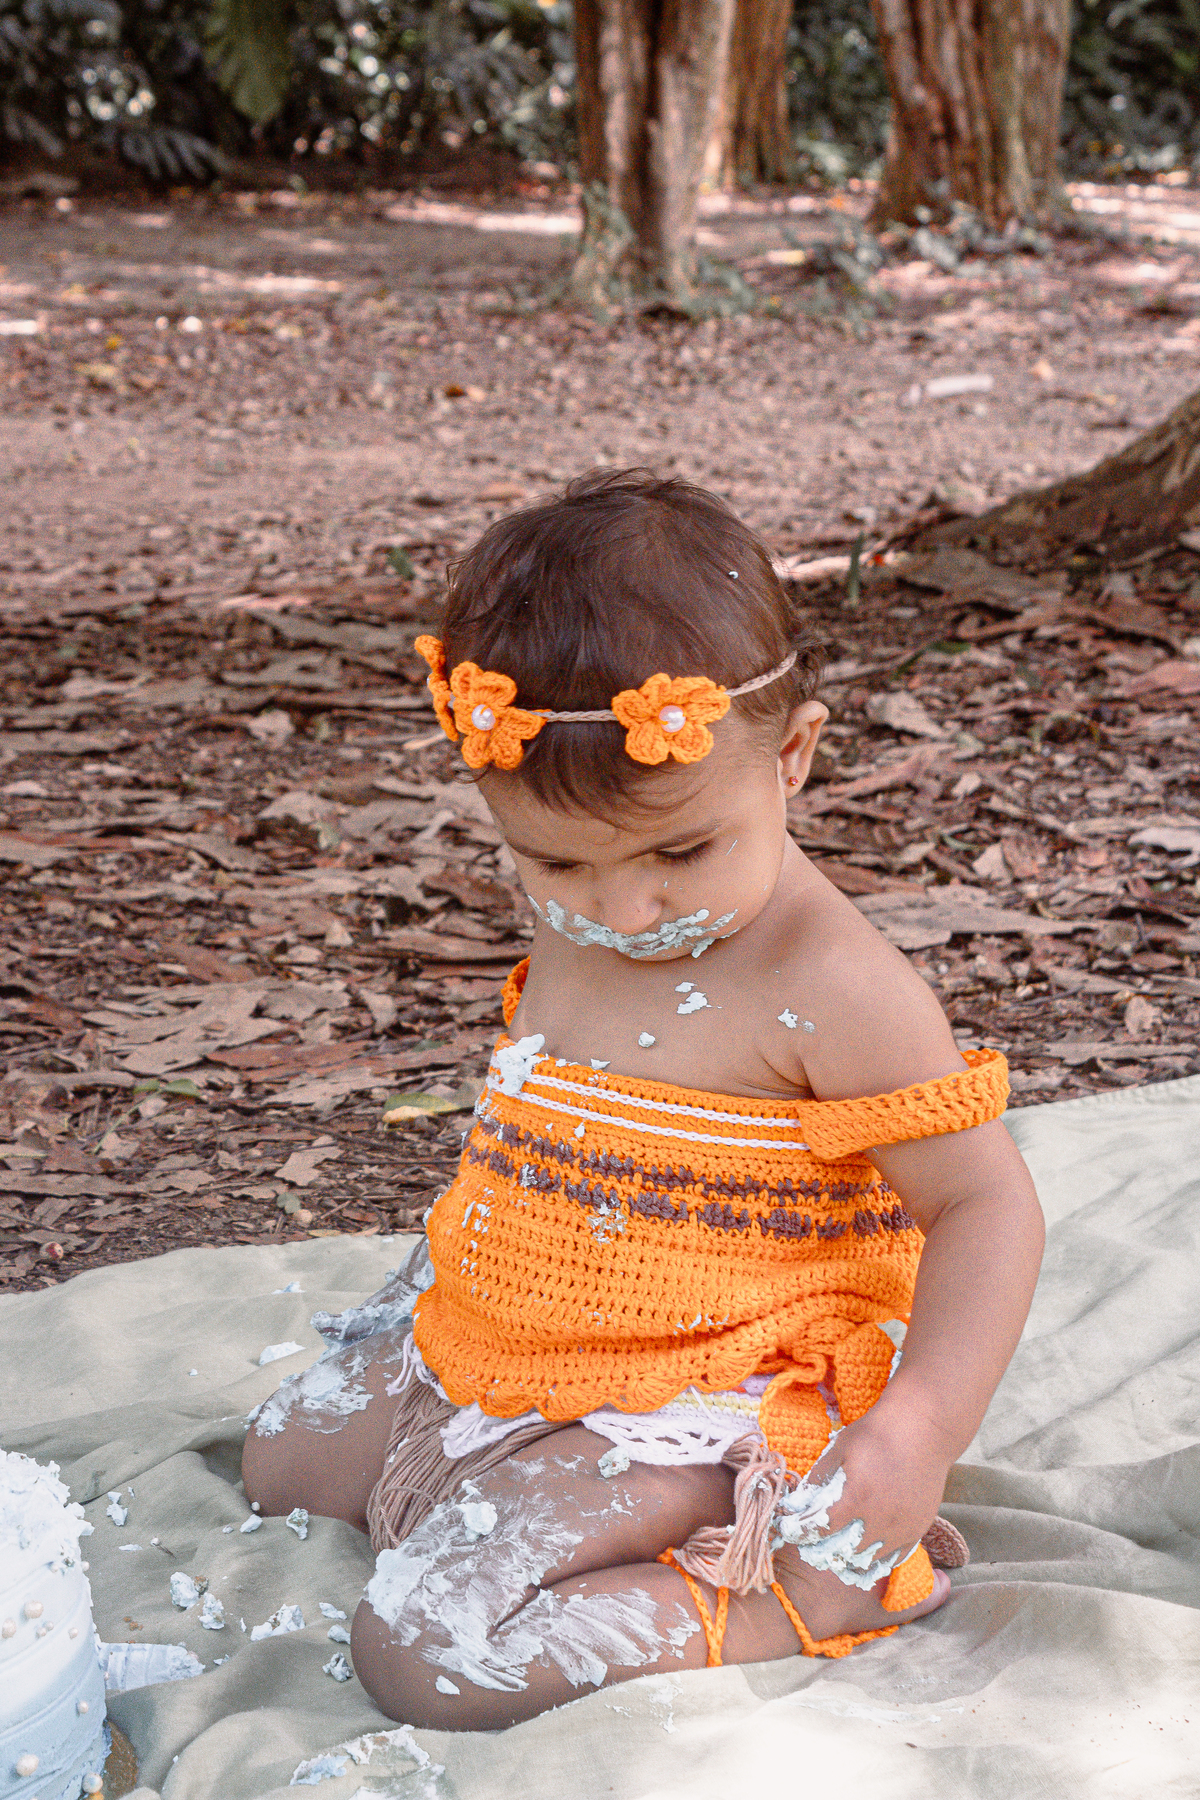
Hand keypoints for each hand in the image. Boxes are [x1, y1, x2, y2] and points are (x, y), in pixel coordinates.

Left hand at [766, 1400, 954, 1642]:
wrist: (923, 1428)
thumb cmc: (878, 1434)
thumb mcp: (841, 1447)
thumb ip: (821, 1475)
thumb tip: (804, 1496)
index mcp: (856, 1499)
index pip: (820, 1528)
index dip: (802, 1532)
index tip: (792, 1530)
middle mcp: (880, 1520)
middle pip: (844, 1551)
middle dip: (824, 1550)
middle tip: (813, 1545)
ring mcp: (902, 1528)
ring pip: (870, 1560)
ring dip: (850, 1560)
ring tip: (838, 1556)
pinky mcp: (919, 1528)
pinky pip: (896, 1558)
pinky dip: (879, 1562)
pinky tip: (868, 1558)